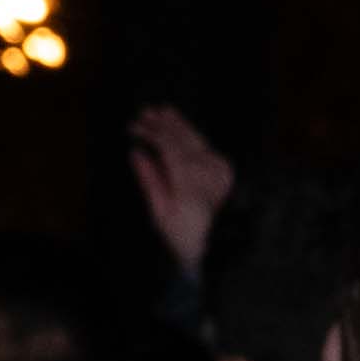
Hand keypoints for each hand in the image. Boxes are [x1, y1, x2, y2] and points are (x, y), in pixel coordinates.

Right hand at [129, 106, 241, 282]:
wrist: (216, 249)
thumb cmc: (183, 235)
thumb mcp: (160, 212)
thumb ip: (149, 180)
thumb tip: (136, 153)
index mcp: (190, 185)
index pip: (170, 148)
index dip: (152, 134)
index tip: (134, 125)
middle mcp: (207, 175)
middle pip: (184, 140)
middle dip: (164, 125)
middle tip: (145, 112)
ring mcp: (219, 172)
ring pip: (196, 141)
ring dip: (178, 125)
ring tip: (162, 112)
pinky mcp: (224, 172)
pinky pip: (205, 148)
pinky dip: (192, 136)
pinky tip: (180, 127)